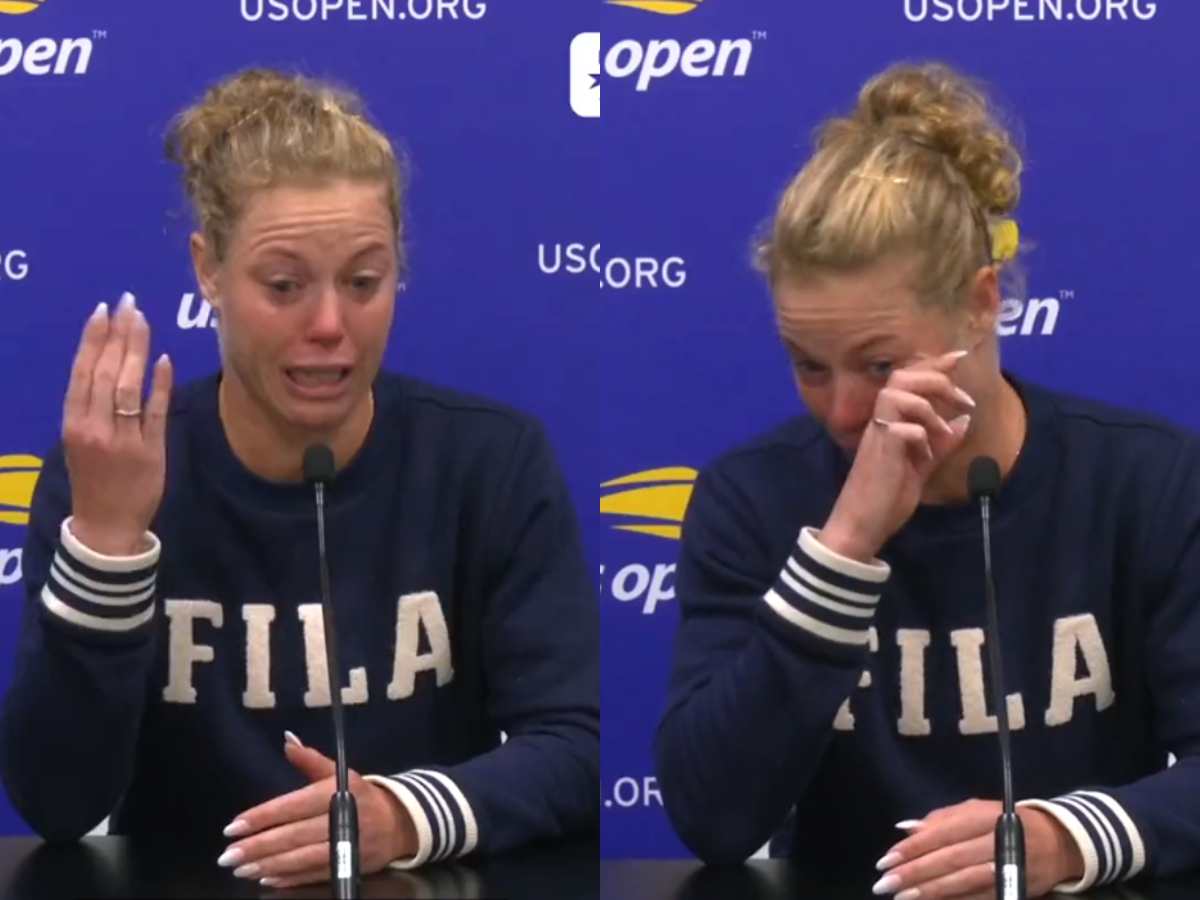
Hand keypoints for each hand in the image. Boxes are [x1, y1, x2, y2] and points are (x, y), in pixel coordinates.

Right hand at [63, 293, 171, 555]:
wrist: (105, 525)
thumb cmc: (94, 478)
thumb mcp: (80, 441)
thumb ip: (90, 407)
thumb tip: (104, 364)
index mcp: (73, 424)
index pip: (82, 372)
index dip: (93, 339)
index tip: (103, 310)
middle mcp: (94, 428)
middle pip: (107, 373)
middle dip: (118, 335)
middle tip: (129, 304)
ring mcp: (122, 439)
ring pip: (128, 387)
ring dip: (136, 351)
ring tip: (143, 322)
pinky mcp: (149, 451)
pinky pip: (154, 412)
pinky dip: (159, 385)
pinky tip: (163, 359)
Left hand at [219, 733, 417, 888]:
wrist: (399, 822)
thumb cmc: (361, 795)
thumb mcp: (340, 774)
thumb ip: (310, 760)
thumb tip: (286, 740)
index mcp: (336, 793)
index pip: (293, 806)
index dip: (262, 816)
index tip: (234, 826)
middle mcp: (340, 819)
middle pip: (293, 835)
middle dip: (258, 846)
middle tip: (227, 855)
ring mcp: (345, 846)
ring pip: (301, 858)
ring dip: (268, 864)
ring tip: (240, 868)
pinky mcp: (348, 866)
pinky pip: (313, 874)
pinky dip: (288, 878)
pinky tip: (266, 877)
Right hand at [820, 350, 973, 561]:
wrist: (863, 523)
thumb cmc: (887, 495)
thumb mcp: (923, 466)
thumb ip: (942, 443)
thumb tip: (965, 419)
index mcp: (891, 421)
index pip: (909, 381)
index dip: (934, 364)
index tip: (959, 356)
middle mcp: (881, 421)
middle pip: (902, 378)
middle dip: (936, 379)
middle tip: (963, 398)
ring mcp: (878, 435)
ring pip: (898, 396)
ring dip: (928, 408)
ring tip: (944, 432)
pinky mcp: (880, 452)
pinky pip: (902, 429)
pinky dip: (921, 435)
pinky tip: (926, 455)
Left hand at [874, 798, 1084, 898]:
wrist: (1058, 842)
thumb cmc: (1004, 822)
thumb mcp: (975, 811)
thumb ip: (940, 820)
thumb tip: (904, 828)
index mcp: (985, 817)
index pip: (943, 833)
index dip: (914, 847)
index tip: (886, 859)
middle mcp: (997, 842)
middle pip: (951, 860)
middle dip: (916, 872)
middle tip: (885, 883)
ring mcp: (1009, 869)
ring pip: (964, 882)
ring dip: (930, 891)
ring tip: (902, 896)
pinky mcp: (1014, 889)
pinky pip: (978, 897)